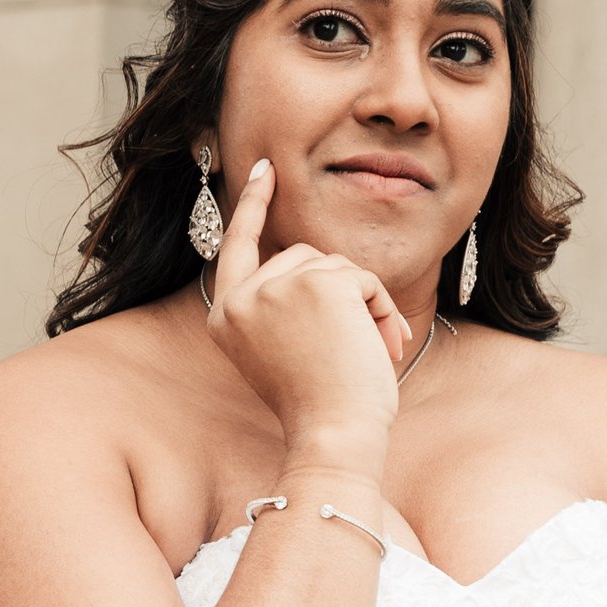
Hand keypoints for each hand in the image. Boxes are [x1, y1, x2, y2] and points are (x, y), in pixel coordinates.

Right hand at [204, 159, 422, 457]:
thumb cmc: (318, 408)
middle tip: (358, 345)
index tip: (266, 171)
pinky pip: (362, 277)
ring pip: (334, 265)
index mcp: (226, 319)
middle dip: (337, 290)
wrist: (333, 435)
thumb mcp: (283, 353)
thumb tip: (315, 264)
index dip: (253, 207)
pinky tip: (378, 346)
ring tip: (369, 352)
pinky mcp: (317, 282)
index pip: (236, 248)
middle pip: (300, 255)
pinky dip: (381, 309)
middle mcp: (241, 299)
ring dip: (363, 304)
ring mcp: (275, 286)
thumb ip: (284, 307)